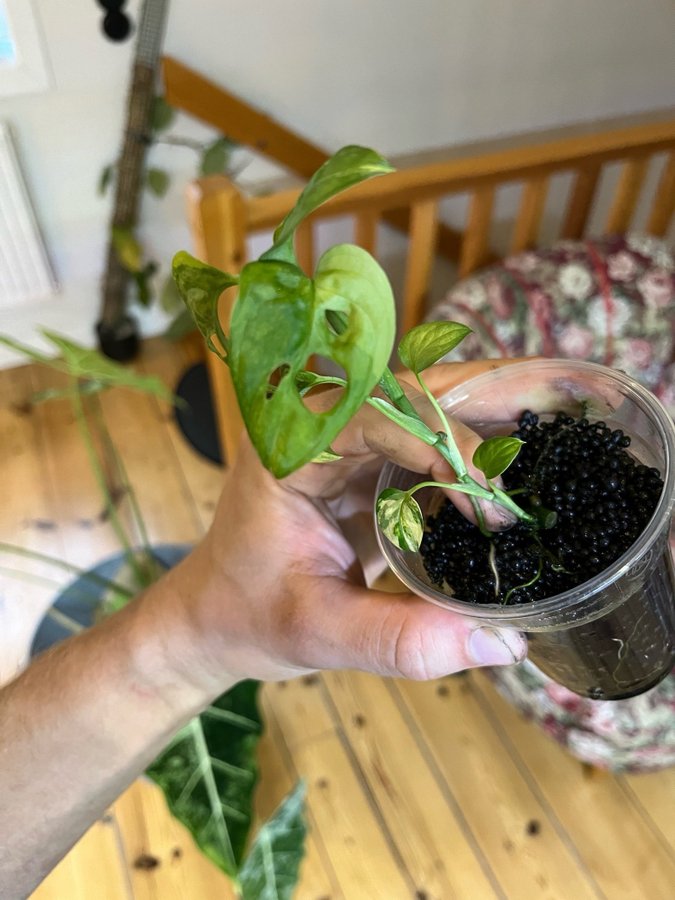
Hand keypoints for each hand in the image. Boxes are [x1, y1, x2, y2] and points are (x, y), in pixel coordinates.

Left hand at [164, 359, 528, 699]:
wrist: (216, 617)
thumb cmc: (247, 616)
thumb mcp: (320, 634)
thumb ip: (402, 640)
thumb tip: (502, 643)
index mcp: (287, 445)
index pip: (373, 414)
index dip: (439, 444)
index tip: (488, 501)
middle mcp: (315, 426)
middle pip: (408, 392)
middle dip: (479, 406)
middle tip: (548, 420)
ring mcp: (342, 441)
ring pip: (425, 407)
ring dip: (484, 424)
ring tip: (544, 442)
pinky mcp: (365, 464)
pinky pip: (427, 444)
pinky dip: (472, 457)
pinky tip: (512, 478)